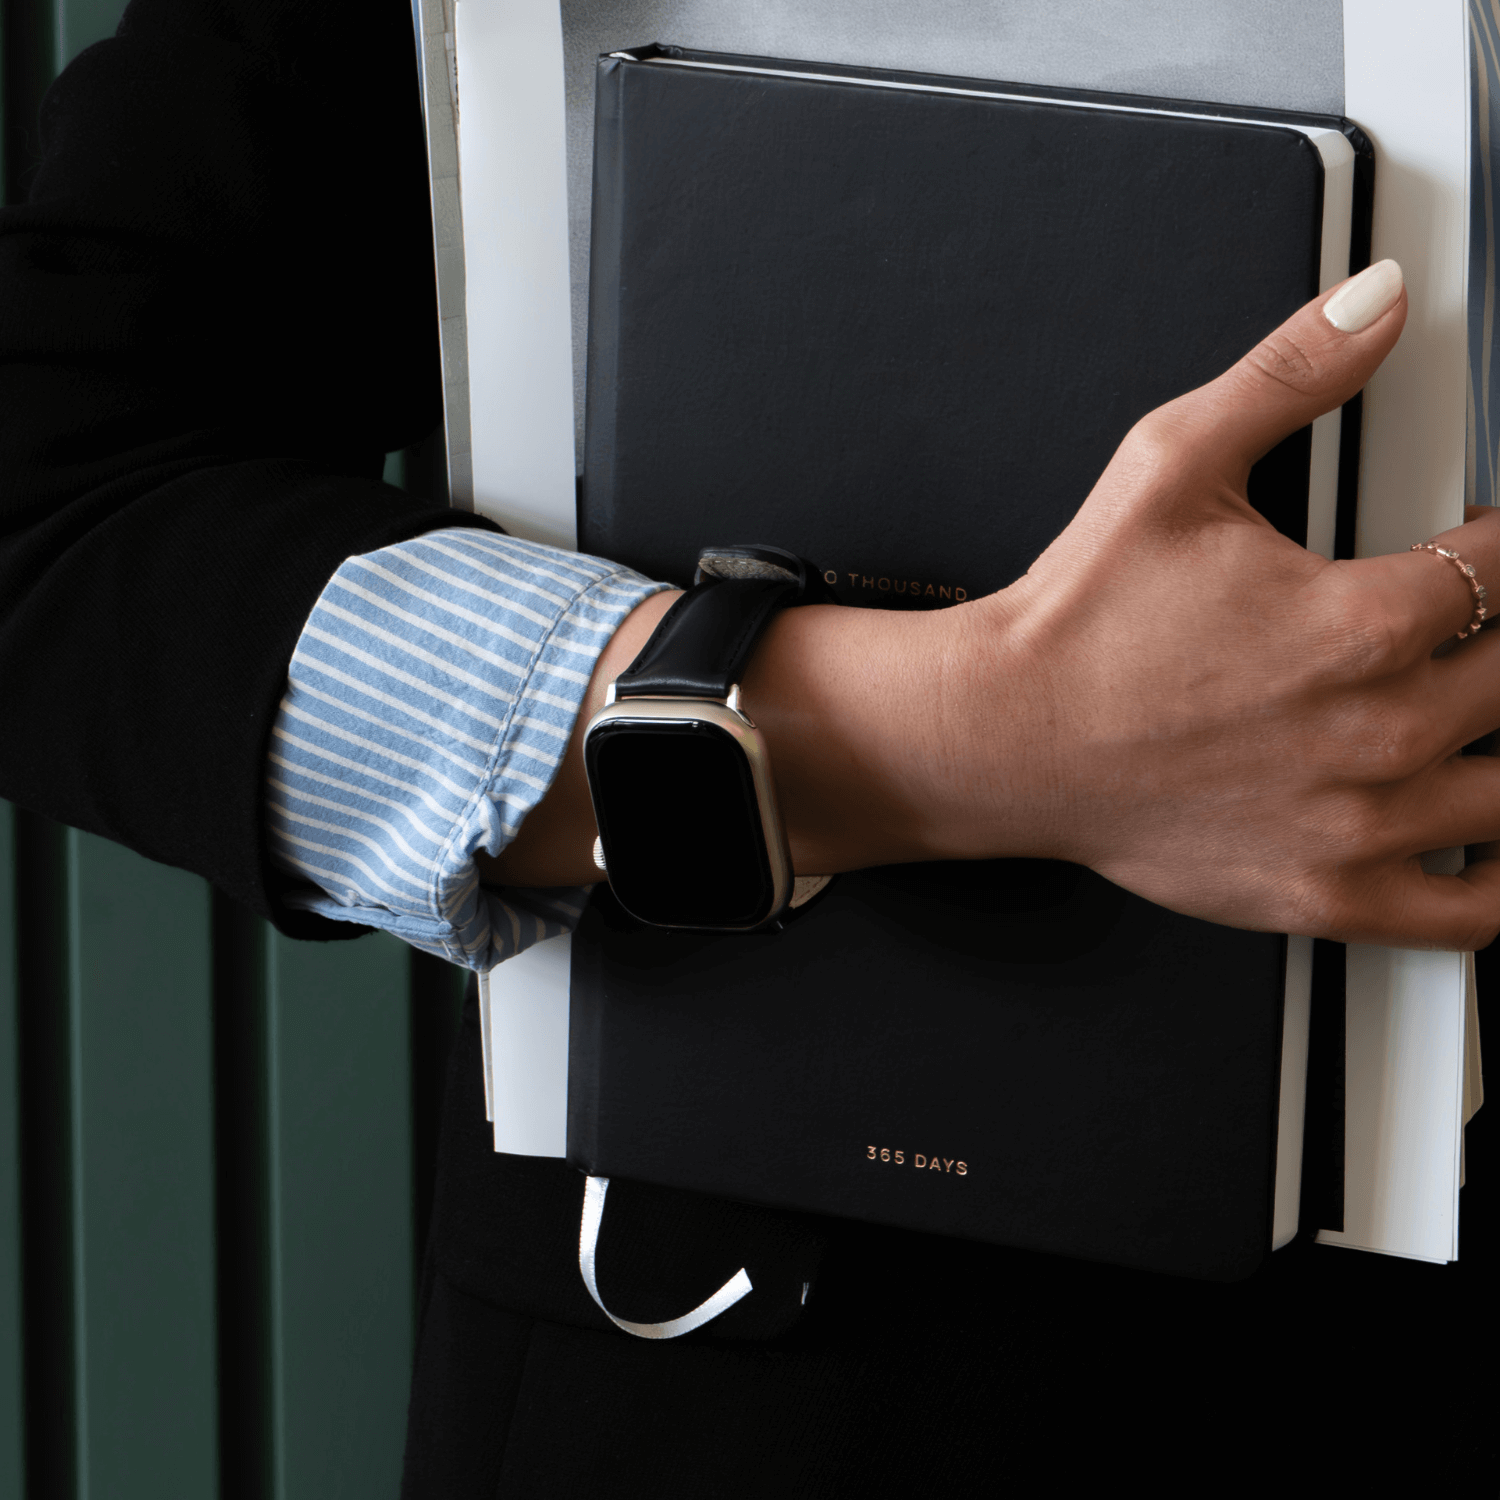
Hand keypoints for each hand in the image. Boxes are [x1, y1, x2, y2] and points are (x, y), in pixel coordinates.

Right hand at [928, 258, 1499, 947]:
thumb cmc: (1080, 620)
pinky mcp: (1325, 892)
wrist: (1004, 737)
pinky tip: (1491, 840)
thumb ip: (1289, 374)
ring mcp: (1358, 823)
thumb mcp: (1172, 463)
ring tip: (1480, 708)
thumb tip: (1378, 299)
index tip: (1485, 540)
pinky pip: (1470, 912)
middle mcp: (1377, 729)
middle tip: (1477, 624)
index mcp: (1358, 622)